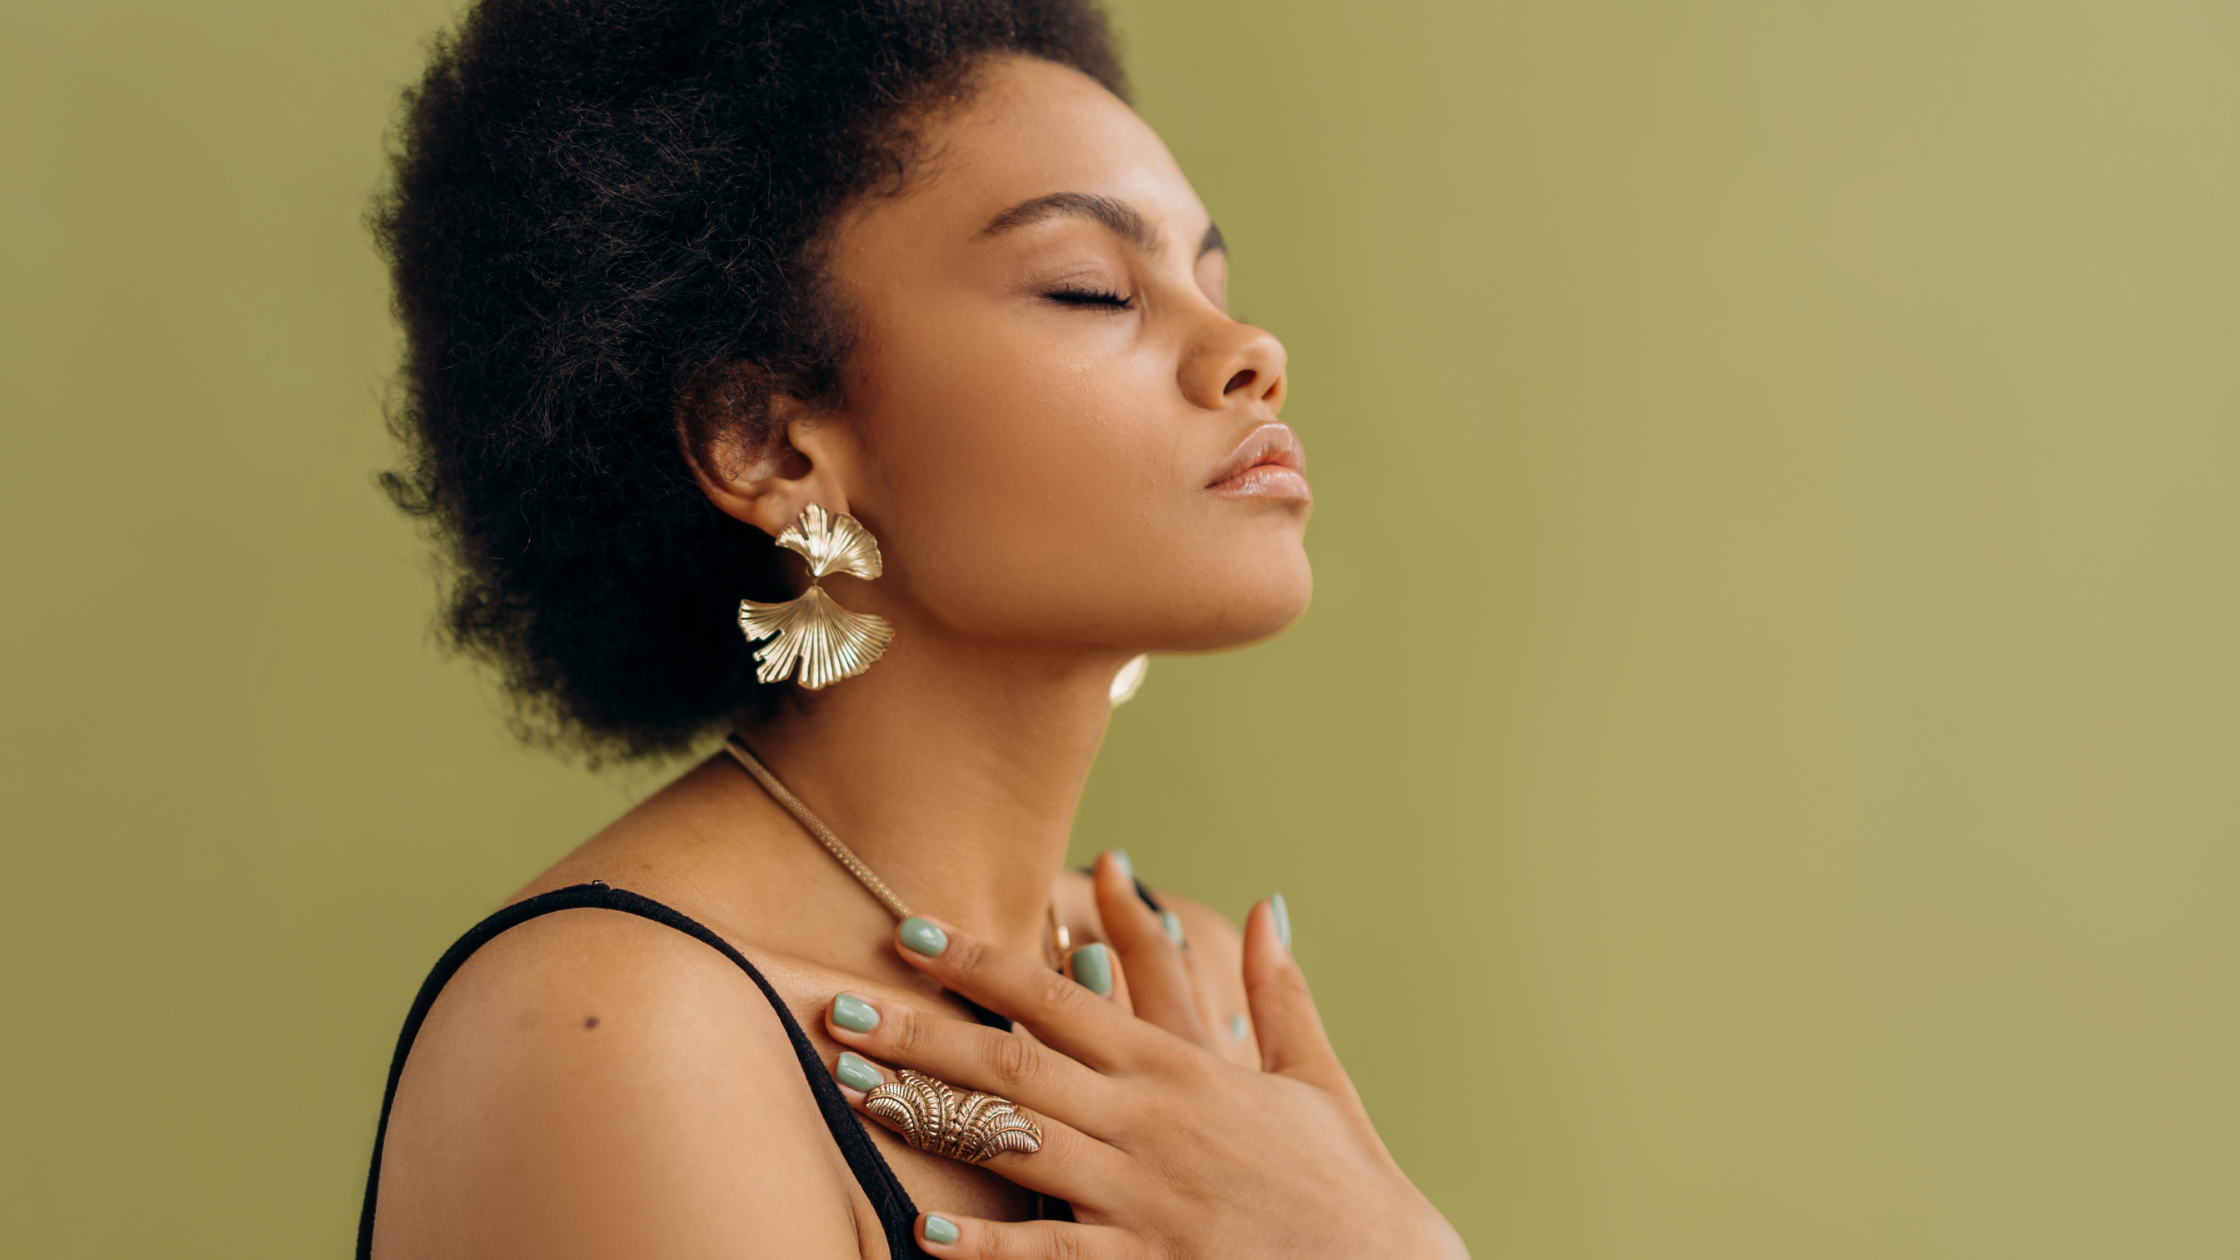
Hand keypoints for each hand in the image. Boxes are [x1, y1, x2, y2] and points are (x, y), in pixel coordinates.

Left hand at [821, 887, 1468, 1257]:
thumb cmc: (1349, 1182)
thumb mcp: (1315, 1077)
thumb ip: (1279, 991)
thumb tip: (1269, 906)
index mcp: (1182, 1068)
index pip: (1061, 998)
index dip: (981, 963)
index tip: (911, 936)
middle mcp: (1152, 1121)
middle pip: (1014, 1065)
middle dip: (920, 1034)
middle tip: (837, 1008)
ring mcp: (1146, 1195)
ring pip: (1017, 1144)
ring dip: (929, 1116)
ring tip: (852, 1092)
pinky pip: (1055, 1254)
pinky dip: (991, 1245)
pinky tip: (928, 1231)